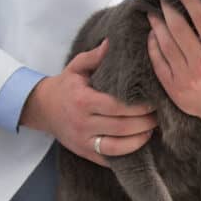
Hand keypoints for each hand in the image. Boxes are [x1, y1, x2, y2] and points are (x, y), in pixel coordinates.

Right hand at [20, 39, 156, 166]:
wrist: (41, 108)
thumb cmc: (65, 85)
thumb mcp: (76, 67)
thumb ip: (95, 56)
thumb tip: (113, 42)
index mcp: (83, 100)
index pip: (117, 106)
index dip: (140, 107)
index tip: (154, 101)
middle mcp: (82, 123)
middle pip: (122, 127)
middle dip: (145, 122)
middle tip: (159, 115)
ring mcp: (82, 141)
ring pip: (117, 147)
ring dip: (140, 140)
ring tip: (153, 129)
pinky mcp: (84, 152)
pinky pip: (109, 159)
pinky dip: (126, 153)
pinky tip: (139, 143)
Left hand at [148, 0, 200, 126]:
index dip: (191, 2)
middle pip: (179, 29)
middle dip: (169, 10)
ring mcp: (185, 76)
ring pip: (165, 44)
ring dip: (157, 26)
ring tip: (153, 15)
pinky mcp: (174, 87)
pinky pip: (159, 63)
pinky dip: (153, 47)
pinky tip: (152, 36)